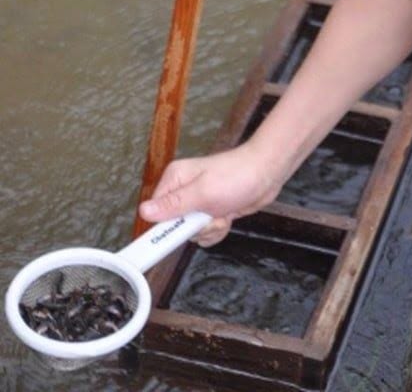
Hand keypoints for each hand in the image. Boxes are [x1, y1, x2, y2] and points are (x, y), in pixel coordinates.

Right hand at [138, 142, 280, 246]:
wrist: (267, 173)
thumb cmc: (238, 175)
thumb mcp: (203, 192)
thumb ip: (174, 205)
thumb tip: (143, 211)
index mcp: (175, 180)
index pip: (156, 212)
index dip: (165, 227)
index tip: (172, 237)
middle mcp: (183, 191)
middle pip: (174, 227)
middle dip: (195, 228)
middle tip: (210, 217)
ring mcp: (198, 202)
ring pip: (192, 233)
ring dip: (209, 229)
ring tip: (223, 213)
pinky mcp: (212, 211)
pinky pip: (206, 232)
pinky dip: (218, 230)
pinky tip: (228, 216)